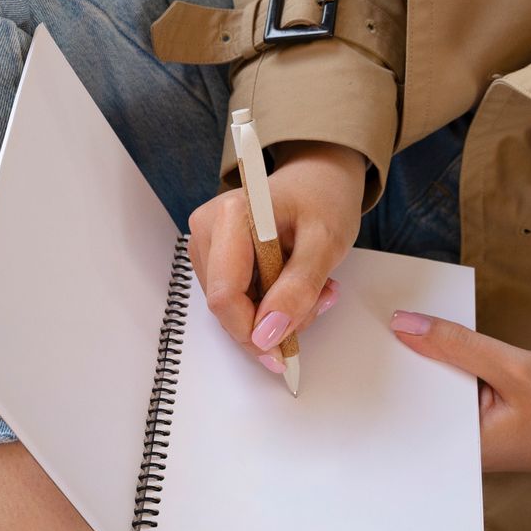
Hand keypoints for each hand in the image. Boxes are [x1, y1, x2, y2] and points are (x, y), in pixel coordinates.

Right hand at [188, 141, 364, 372]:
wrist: (317, 178)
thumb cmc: (323, 200)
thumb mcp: (326, 244)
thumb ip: (298, 289)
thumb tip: (268, 335)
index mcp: (229, 216)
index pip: (226, 297)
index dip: (253, 332)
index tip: (285, 351)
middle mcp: (206, 230)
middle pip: (226, 307)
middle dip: (272, 322)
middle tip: (320, 302)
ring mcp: (204, 245)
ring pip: (231, 309)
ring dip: (275, 315)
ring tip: (315, 289)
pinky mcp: (212, 258)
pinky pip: (235, 300)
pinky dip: (268, 305)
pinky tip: (293, 285)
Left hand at [390, 312, 530, 475]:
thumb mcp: (516, 368)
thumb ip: (460, 346)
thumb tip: (406, 324)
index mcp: (456, 449)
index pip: (406, 402)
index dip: (386, 365)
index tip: (367, 329)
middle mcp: (451, 449)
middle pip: (413, 397)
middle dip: (400, 360)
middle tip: (378, 318)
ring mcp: (460, 439)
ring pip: (429, 392)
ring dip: (422, 361)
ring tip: (400, 324)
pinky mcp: (471, 425)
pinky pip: (447, 392)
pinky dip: (444, 367)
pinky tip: (434, 341)